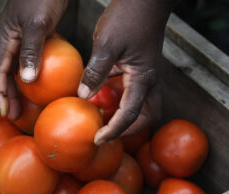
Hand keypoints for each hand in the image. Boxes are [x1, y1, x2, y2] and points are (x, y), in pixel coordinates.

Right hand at [0, 0, 67, 119]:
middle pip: (5, 74)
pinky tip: (44, 84)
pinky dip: (35, 74)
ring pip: (18, 69)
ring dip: (21, 88)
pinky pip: (33, 60)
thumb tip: (27, 81)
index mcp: (4, 39)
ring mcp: (23, 40)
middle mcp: (11, 42)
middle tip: (14, 115)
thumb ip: (30, 50)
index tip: (5, 112)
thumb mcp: (36, 24)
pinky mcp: (37, 37)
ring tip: (26, 105)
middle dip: (7, 95)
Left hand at [77, 0, 177, 144]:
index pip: (131, 114)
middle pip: (147, 116)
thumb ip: (96, 72)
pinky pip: (135, 93)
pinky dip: (123, 102)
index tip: (97, 139)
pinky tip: (105, 100)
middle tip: (106, 133)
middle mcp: (149, 81)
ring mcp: (148, 75)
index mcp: (143, 78)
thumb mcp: (106, 44)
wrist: (144, 0)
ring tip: (106, 122)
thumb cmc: (127, 18)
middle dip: (129, 129)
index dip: (114, 130)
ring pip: (144, 106)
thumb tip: (84, 96)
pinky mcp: (141, 69)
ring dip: (128, 118)